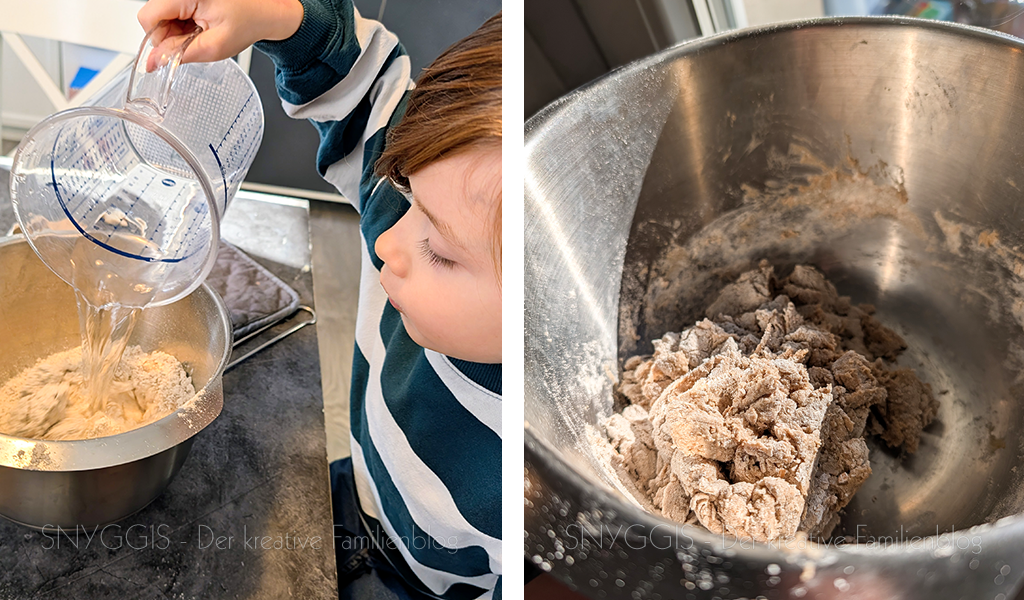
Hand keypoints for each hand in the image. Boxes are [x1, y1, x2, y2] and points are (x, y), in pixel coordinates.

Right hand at [138, 0, 303, 68]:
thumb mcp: (215, 46)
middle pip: (153, 16)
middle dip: (169, 35)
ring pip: (160, 15)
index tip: (176, 49)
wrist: (264, 11)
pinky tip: (199, 26)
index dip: (158, 38)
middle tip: (195, 40)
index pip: (148, 17)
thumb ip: (180, 54)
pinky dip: (182, 24)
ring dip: (176, 30)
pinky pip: (171, 12)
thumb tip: (152, 62)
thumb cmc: (247, 23)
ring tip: (201, 32)